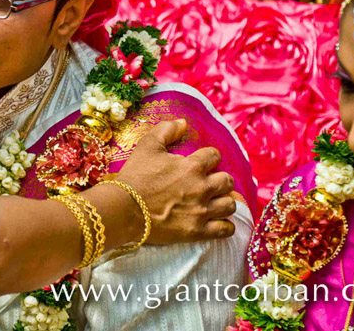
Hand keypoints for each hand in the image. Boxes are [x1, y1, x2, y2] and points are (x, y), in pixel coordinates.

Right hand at [115, 119, 235, 243]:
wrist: (124, 209)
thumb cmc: (135, 176)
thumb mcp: (147, 146)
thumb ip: (166, 130)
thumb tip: (183, 122)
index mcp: (192, 166)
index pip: (215, 156)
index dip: (209, 157)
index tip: (203, 162)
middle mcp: (202, 188)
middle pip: (227, 181)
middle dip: (221, 179)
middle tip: (210, 182)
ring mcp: (201, 211)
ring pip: (229, 204)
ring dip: (224, 201)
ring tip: (216, 201)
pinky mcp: (197, 231)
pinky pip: (225, 230)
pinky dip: (226, 226)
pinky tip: (220, 222)